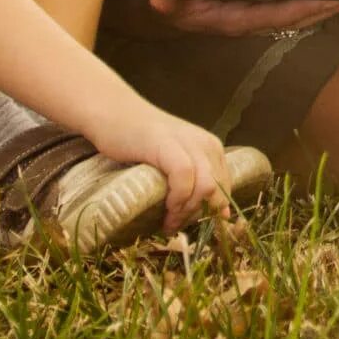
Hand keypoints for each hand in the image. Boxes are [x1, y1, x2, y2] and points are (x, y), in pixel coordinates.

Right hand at [93, 104, 230, 229]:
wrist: (113, 113)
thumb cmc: (141, 143)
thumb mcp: (175, 161)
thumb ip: (196, 181)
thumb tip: (221, 216)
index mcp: (212, 148)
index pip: (225, 190)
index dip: (209, 213)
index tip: (188, 224)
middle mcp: (206, 144)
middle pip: (218, 191)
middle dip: (198, 216)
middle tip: (174, 226)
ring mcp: (188, 142)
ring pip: (206, 186)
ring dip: (187, 211)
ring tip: (168, 221)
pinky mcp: (167, 144)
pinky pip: (184, 177)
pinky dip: (178, 198)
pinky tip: (165, 207)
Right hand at [144, 0, 338, 35]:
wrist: (173, 9)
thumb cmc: (175, 4)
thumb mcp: (170, 3)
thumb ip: (168, 3)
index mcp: (243, 18)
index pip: (284, 13)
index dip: (311, 6)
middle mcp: (260, 18)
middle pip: (307, 13)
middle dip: (337, 5)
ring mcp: (267, 14)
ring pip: (310, 10)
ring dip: (337, 2)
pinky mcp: (269, 6)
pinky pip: (303, 2)